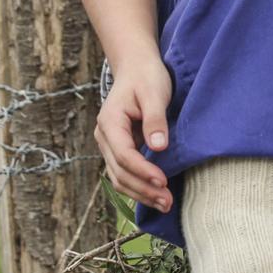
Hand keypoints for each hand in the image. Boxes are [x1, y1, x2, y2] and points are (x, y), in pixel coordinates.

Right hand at [95, 57, 174, 211]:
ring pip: (119, 177)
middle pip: (119, 171)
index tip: (163, 181)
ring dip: (140, 193)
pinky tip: (155, 195)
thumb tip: (158, 147)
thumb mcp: (154, 92)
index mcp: (110, 122)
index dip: (142, 170)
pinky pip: (124, 173)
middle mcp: (104, 137)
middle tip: (168, 202)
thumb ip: (155, 119)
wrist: (136, 67)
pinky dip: (138, 186)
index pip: (123, 154)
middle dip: (143, 189)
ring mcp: (109, 144)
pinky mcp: (118, 149)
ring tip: (165, 205)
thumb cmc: (146, 77)